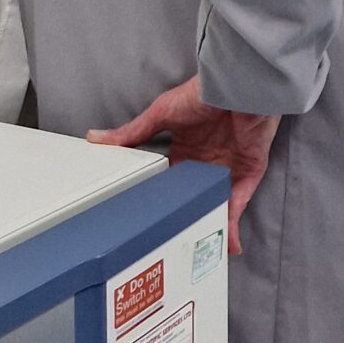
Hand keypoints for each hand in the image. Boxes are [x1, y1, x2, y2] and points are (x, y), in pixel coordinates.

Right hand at [89, 76, 277, 256]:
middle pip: (194, 200)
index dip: (162, 203)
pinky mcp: (248, 173)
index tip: (148, 226)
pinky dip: (232, 224)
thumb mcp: (160, 113)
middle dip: (186, 222)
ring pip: (216, 207)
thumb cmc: (201, 93)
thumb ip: (131, 133)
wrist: (236, 86)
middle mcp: (206, 164)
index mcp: (185, 151)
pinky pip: (239, 205)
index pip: (171, 184)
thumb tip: (95, 139)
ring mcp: (228, 170)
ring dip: (209, 228)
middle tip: (174, 248)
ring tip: (198, 256)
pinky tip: (225, 244)